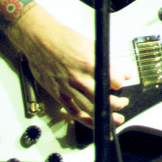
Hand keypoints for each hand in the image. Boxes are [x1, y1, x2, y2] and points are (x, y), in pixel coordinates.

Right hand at [7, 5, 130, 125]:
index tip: (121, 84)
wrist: (38, 38)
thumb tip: (122, 73)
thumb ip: (108, 62)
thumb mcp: (90, 45)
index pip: (115, 82)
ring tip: (115, 118)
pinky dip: (85, 120)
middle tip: (122, 102)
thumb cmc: (61, 38)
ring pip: (91, 109)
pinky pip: (73, 112)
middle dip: (117, 104)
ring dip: (106, 116)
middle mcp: (79, 78)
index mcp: (89, 64)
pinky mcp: (58, 94)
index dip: (120, 83)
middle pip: (104, 99)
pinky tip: (93, 122)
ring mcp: (68, 88)